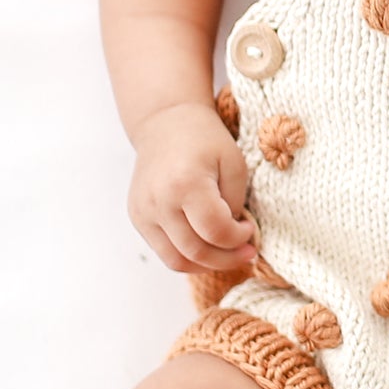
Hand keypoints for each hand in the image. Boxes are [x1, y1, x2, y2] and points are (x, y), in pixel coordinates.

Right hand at [127, 101, 257, 272]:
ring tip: (228, 255)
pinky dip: (188, 257)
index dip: (239, 239)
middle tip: (247, 252)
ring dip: (207, 265)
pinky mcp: (137, 218)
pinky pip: (164, 251)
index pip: (216, 231)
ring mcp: (143, 212)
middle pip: (196, 252)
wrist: (165, 124)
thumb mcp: (234, 164)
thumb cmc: (205, 140)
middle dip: (227, 259)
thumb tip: (234, 237)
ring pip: (176, 261)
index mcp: (185, 184)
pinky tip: (208, 246)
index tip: (250, 230)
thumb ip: (235, 203)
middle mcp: (158, 202)